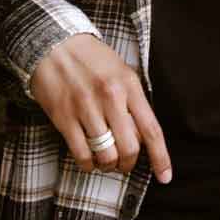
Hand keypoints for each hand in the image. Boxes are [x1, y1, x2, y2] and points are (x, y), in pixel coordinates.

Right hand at [29, 33, 171, 183]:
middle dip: (129, 163)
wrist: (53, 43)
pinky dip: (88, 164)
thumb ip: (133, 101)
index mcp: (128, 85)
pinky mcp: (63, 117)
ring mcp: (85, 108)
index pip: (151, 130)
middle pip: (129, 148)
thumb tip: (142, 137)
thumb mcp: (121, 71)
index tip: (165, 176)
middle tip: (124, 163)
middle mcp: (110, 97)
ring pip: (106, 155)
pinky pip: (81, 154)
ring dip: (108, 165)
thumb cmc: (90, 58)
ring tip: (105, 160)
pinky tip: (89, 159)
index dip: (160, 157)